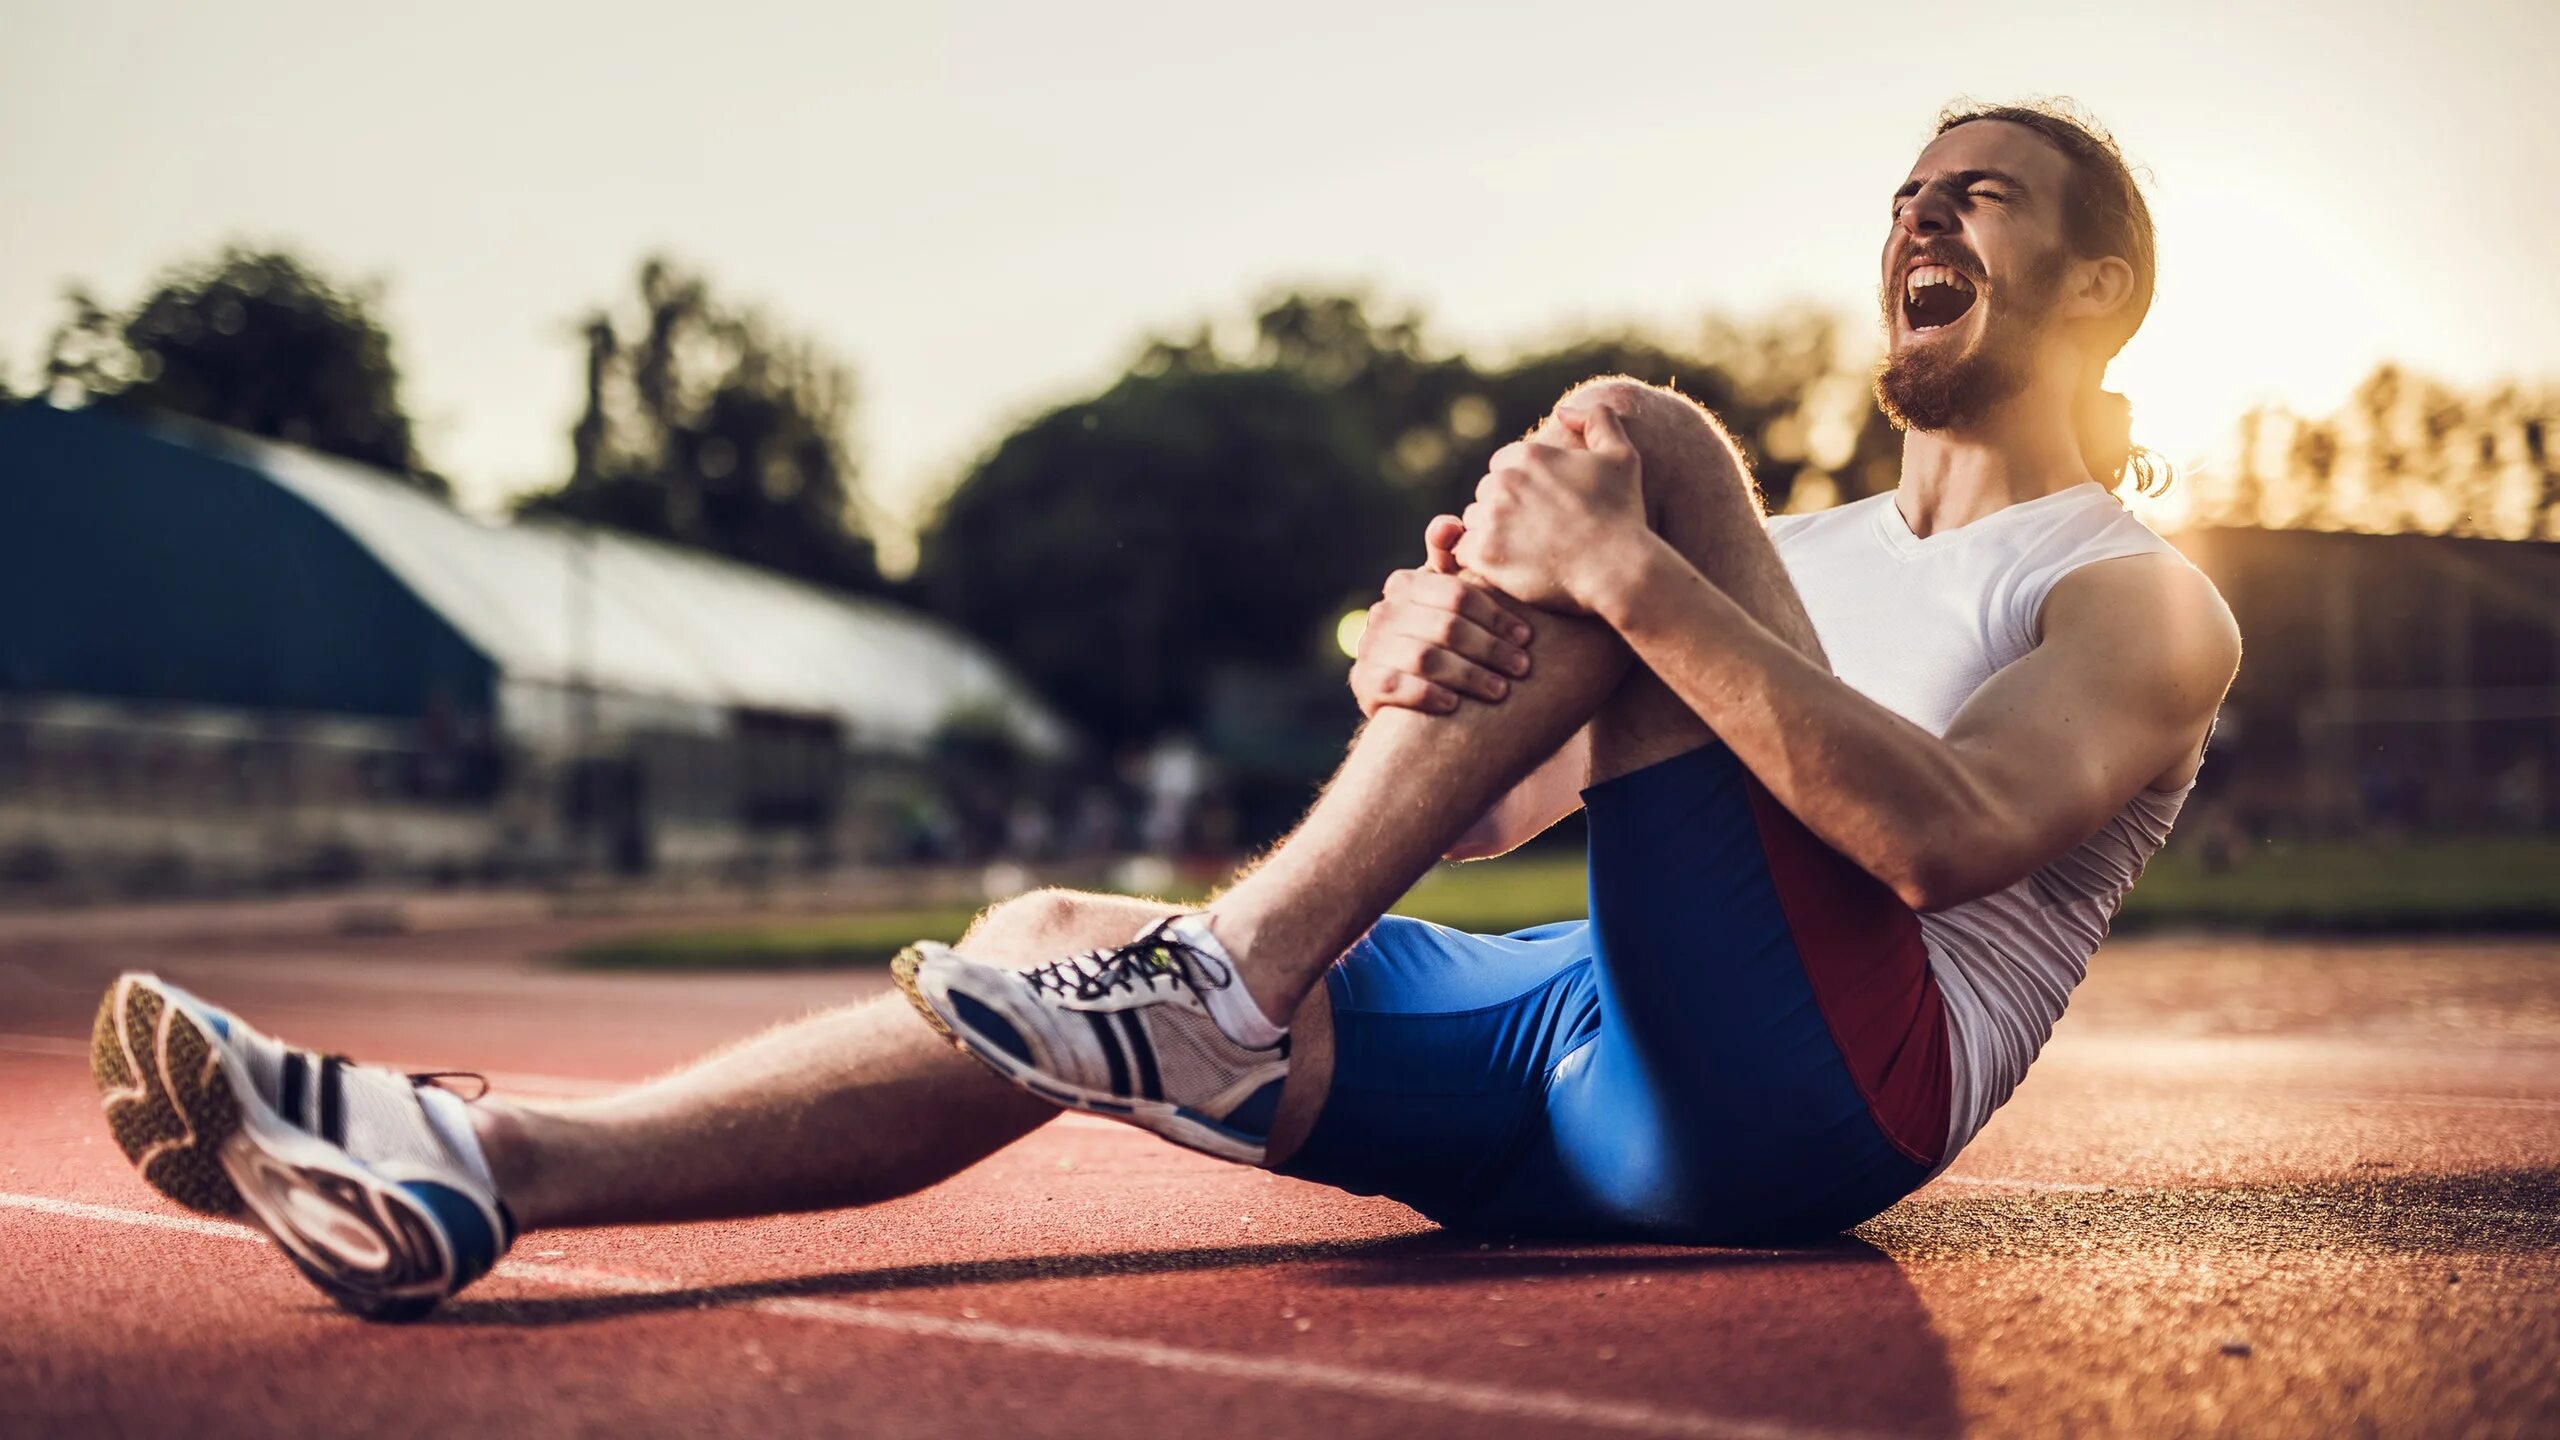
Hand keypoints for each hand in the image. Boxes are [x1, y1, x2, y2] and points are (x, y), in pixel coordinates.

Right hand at [1348, 520, 1535, 716]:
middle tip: (1522, 666)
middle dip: (1489, 648)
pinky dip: (1426, 694)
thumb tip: (1448, 526)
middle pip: (1445, 627)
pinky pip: (1394, 685)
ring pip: (1424, 658)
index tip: (1526, 636)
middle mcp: (1383, 611)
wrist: (1408, 686)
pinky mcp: (1363, 680)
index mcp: (1406, 584)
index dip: (1495, 616)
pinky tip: (1455, 705)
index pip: (1456, 594)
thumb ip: (1455, 561)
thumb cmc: (1443, 634)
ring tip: (1500, 691)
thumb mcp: (1452, 599)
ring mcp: (1370, 646)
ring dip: (1467, 675)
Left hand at [1451, 404, 1647, 613]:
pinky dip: (1479, 558)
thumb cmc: (1622, 514)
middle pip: (1487, 490)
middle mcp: (1504, 480)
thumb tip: (1563, 411)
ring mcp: (1490, 517)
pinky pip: (1463, 550)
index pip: (1504, 463)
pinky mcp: (1483, 552)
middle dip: (1504, 506)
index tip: (1544, 506)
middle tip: (1535, 530)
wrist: (1616, 568)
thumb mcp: (1622, 456)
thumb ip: (1597, 420)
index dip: (1523, 485)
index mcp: (1528, 454)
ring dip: (1490, 531)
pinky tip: (1507, 565)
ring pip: (1475, 519)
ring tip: (1524, 549)